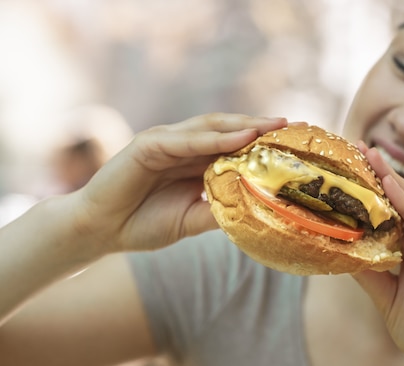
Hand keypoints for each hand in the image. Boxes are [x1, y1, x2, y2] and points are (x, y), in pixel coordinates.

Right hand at [72, 113, 286, 253]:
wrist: (103, 231)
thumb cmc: (145, 224)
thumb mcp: (195, 219)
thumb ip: (222, 209)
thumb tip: (261, 208)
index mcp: (196, 161)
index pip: (235, 144)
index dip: (263, 141)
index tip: (295, 141)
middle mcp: (184, 146)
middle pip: (228, 129)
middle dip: (260, 126)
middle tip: (292, 124)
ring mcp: (166, 142)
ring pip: (210, 128)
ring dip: (242, 125)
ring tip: (271, 126)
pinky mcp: (148, 145)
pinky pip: (185, 140)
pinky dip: (213, 138)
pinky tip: (239, 138)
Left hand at [352, 146, 403, 365]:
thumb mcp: (388, 297)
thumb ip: (370, 272)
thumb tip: (342, 249)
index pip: (397, 213)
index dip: (376, 190)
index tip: (352, 167)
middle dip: (384, 176)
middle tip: (359, 148)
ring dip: (395, 182)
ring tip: (371, 158)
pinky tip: (393, 188)